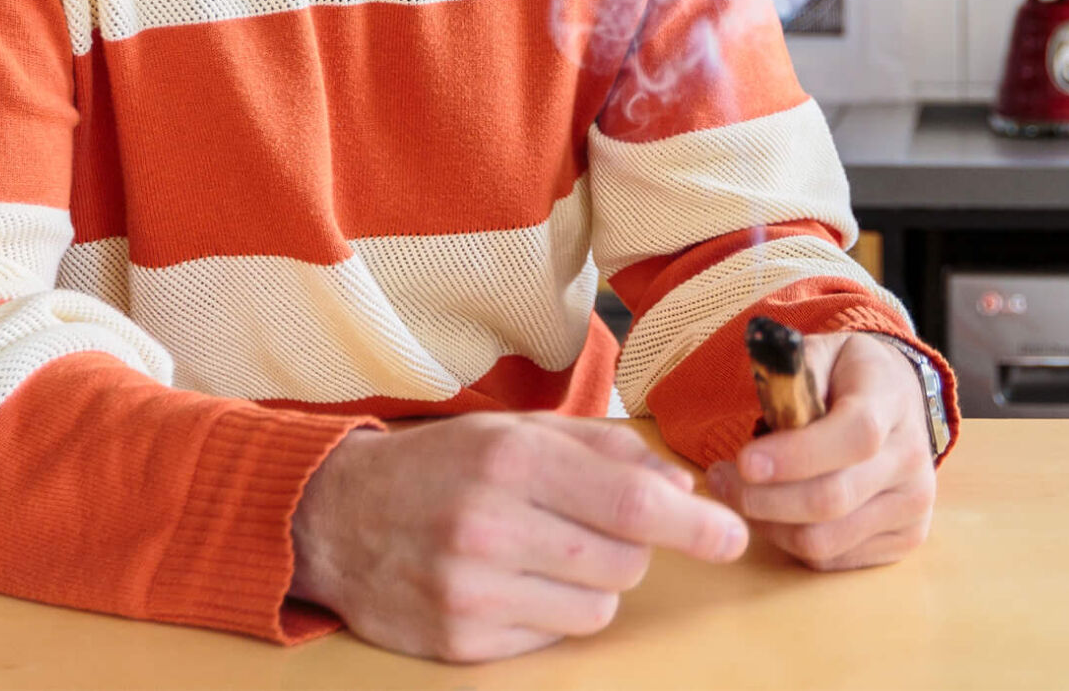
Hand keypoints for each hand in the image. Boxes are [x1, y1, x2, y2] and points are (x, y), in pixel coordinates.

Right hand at [290, 412, 747, 662]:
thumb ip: (608, 450)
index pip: (633, 504)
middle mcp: (490, 523)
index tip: (732, 537)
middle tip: (594, 527)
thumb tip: (682, 490)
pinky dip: (550, 613)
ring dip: (594, 582)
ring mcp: (471, 589)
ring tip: (544, 552)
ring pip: (598, 606)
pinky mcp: (459, 640)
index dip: (696, 526)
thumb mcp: (521, 429)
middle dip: (634, 547)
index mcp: (514, 457)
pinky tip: (510, 582)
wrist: (336, 515)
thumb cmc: (445, 465)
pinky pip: (553, 637)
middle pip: (625, 560)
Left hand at [706, 331, 936, 571]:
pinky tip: (773, 514)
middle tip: (720, 480)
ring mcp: (914, 504)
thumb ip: (794, 371)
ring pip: (825, 539)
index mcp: (892, 401)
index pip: (855, 435)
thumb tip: (765, 397)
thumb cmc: (850, 378)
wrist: (900, 401)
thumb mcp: (824, 352)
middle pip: (832, 498)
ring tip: (739, 496)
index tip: (743, 461)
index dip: (796, 455)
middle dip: (762, 498)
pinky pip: (832, 559)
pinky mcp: (906, 538)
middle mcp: (912, 458)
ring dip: (768, 525)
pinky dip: (790, 542)